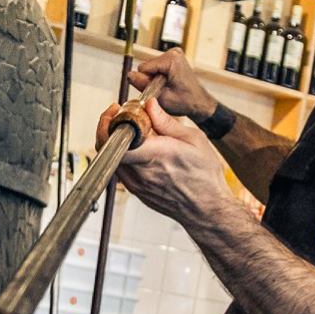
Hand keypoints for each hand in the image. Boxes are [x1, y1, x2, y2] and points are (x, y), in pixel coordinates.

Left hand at [95, 98, 230, 222]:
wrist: (207, 208)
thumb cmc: (205, 176)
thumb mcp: (193, 139)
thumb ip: (166, 122)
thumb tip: (149, 105)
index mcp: (155, 155)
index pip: (116, 139)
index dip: (109, 122)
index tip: (117, 110)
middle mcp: (141, 172)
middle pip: (108, 147)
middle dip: (109, 127)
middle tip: (119, 116)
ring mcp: (136, 185)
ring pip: (112, 158)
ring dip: (116, 142)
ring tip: (132, 131)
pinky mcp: (137, 192)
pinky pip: (120, 169)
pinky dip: (123, 155)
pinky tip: (139, 148)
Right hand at [127, 49, 216, 121]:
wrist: (199, 102)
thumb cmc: (185, 102)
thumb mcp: (161, 98)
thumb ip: (144, 85)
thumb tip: (129, 75)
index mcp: (171, 59)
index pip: (143, 68)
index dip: (147, 82)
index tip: (160, 91)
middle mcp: (173, 52)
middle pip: (146, 66)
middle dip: (151, 80)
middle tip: (165, 90)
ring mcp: (174, 53)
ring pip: (150, 67)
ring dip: (155, 79)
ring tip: (168, 87)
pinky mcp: (173, 56)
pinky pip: (156, 67)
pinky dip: (159, 76)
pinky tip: (169, 83)